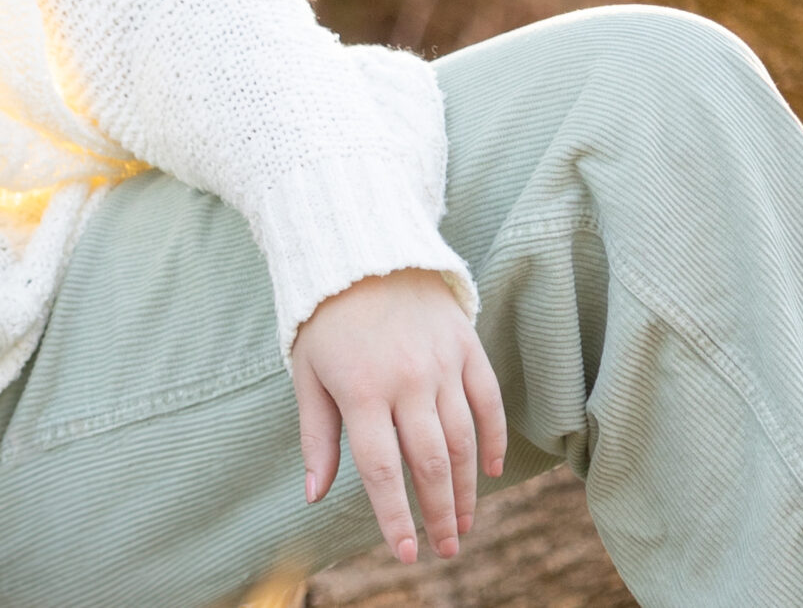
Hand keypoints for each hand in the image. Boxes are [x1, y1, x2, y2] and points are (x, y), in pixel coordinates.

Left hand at [289, 267, 505, 564]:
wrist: (363, 249)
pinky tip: (490, 471)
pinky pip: (489, 401)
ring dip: (467, 489)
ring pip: (463, 440)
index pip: (383, 470)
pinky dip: (493, 439)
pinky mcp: (466, 346)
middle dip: (439, 514)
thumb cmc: (326, 319)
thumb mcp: (308, 373)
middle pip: (430, 463)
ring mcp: (442, 362)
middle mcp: (406, 380)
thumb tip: (315, 495)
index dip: (396, 517)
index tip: (408, 554)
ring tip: (464, 524)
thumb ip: (317, 436)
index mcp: (361, 390)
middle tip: (445, 550)